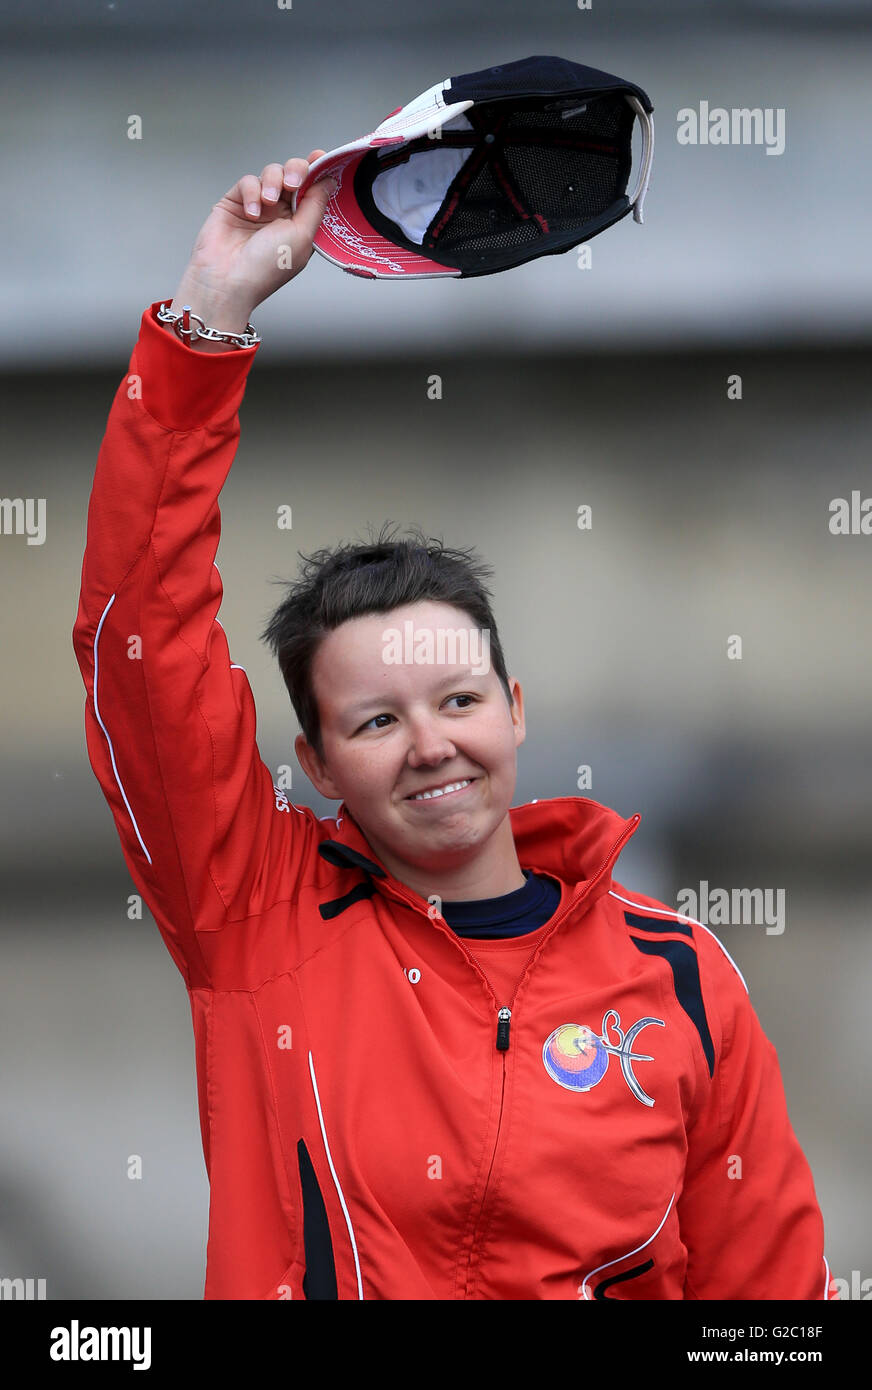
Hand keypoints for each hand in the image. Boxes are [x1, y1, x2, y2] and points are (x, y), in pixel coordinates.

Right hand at [169, 151, 335, 329]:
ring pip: (271, 174)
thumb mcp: (302, 236)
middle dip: (296, 171)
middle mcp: (281, 214)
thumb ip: (315, 205)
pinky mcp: (236, 202)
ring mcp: (259, 207)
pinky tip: (251, 213)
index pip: (313, 190)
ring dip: (272, 182)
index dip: (318, 173)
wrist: (227, 280)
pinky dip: (251, 193)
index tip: (321, 157)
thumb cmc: (265, 268)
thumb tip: (329, 181)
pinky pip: (248, 182)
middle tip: (293, 181)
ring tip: (268, 203)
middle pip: (294, 175)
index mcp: (301, 224)